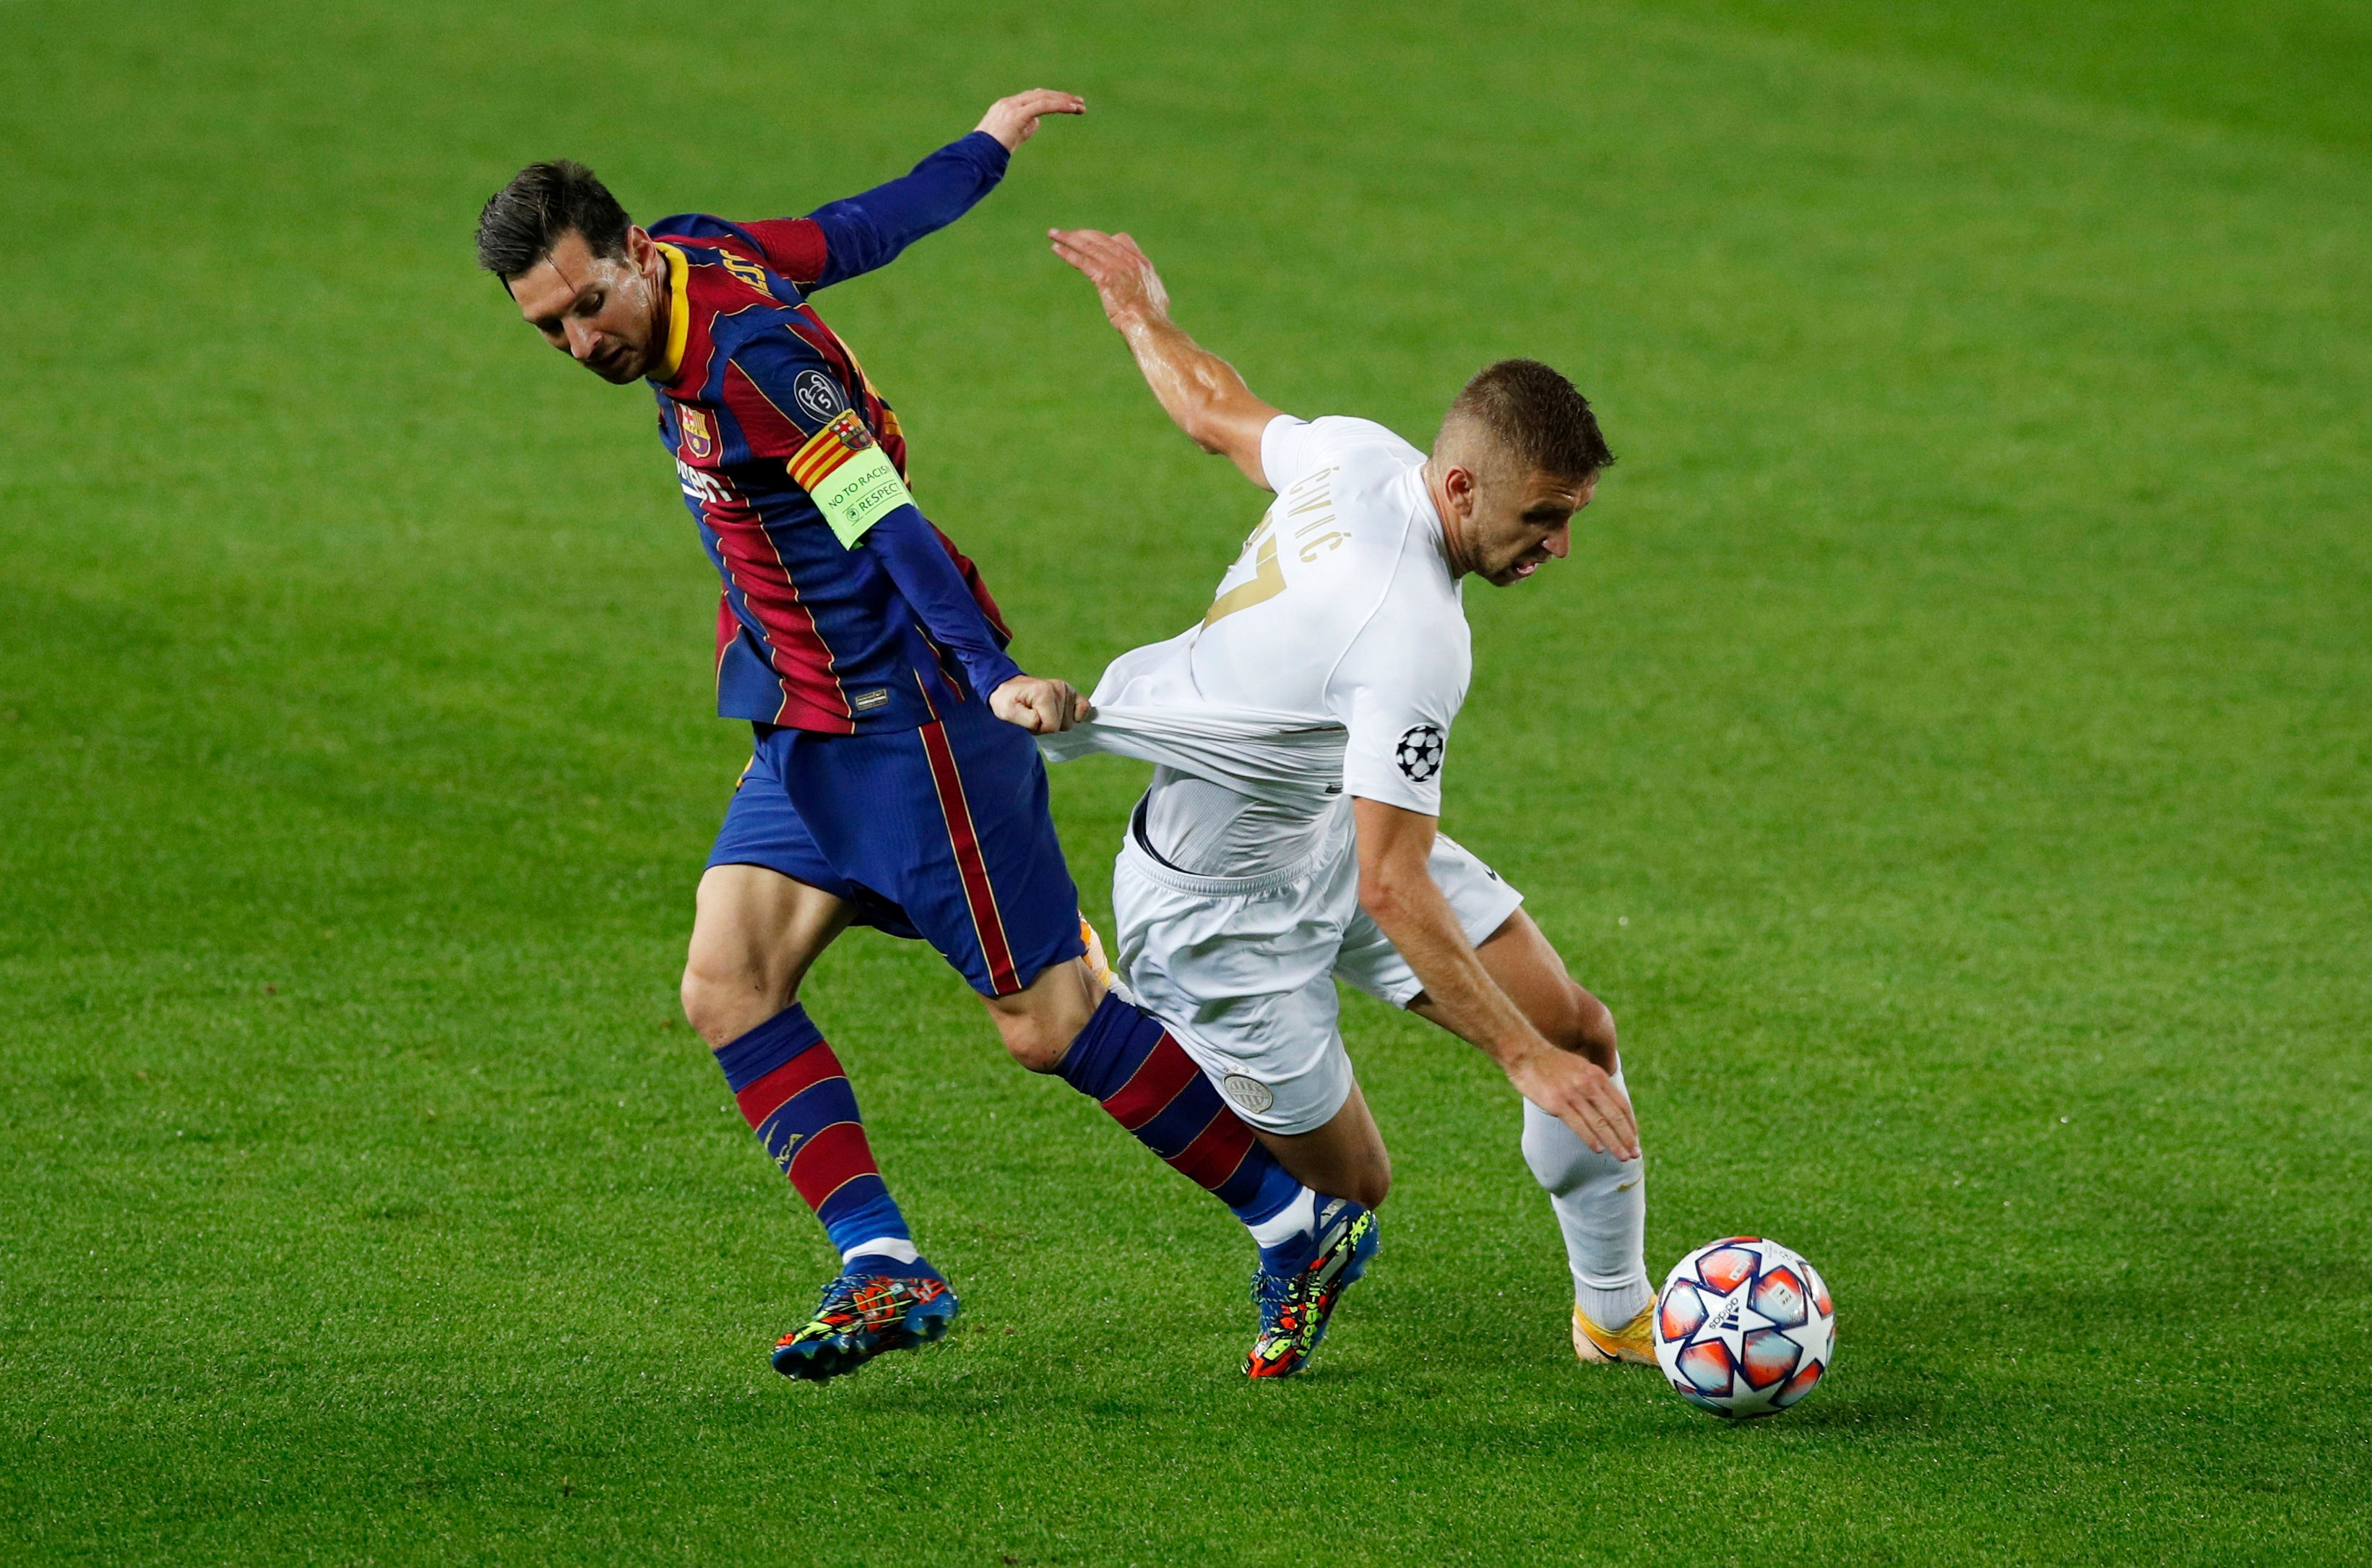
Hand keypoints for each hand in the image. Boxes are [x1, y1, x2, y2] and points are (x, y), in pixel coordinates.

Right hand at [975, 89, 1085, 150]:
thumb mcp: (1010, 138)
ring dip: (1064, 101)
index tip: (1066, 104)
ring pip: (1043, 97)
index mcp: (1005, 106)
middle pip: (1039, 94)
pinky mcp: (1017, 115)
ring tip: (1080, 106)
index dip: (1050, 99)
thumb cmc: (990, 153)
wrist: (977, 157)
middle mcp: (1009, 103)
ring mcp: (1012, 107)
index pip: (1032, 97)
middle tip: (1079, 103)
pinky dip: (1059, 105)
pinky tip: (1072, 109)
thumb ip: (1024, 128)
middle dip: (1061, 97)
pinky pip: (1043, 105)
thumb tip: (1037, 123)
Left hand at [990, 674, 1093, 733]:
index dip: (1039, 729)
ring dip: (1057, 721)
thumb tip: (1044, 722)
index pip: (1051, 726)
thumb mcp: (1008, 712)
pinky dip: (1075, 715)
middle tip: (1035, 716)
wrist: (1008, 688)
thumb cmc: (1007, 701)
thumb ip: (1027, 720)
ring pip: (1071, 722)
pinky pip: (1084, 708)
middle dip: (1048, 725)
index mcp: (1044, 693)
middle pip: (1063, 725)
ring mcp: (1067, 689)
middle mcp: (1059, 688)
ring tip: (1043, 712)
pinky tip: (1062, 713)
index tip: (1029, 719)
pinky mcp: (1072, 692)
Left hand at [1048, 228, 1170, 332]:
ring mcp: (1118, 267)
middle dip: (1081, 234)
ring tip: (1053, 233)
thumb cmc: (1153, 321)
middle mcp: (1129, 260)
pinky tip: (1056, 248)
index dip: (1103, 239)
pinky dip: (1068, 253)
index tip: (1091, 241)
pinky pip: (1082, 260)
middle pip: (1101, 238)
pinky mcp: (1105, 276)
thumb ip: (1146, 291)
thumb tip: (1150, 297)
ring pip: (1089, 246)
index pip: (1121, 240)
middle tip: (1065, 234)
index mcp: (1142, 264)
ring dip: (1069, 238)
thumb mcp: (1155, 300)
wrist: (1150, 326)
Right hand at [1506, 1046, 1640, 1160]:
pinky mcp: (1557, 1103)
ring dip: (1614, 1143)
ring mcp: (1573, 1094)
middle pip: (1615, 1116)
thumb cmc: (1550, 1061)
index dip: (1630, 1124)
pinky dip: (1590, 1139)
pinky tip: (1598, 1150)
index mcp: (1597, 1075)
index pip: (1621, 1104)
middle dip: (1627, 1137)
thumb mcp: (1579, 1065)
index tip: (1634, 1138)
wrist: (1524, 1052)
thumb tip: (1602, 1101)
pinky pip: (1578, 1125)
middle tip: (1635, 1154)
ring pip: (1600, 1123)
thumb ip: (1593, 1082)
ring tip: (1623, 1157)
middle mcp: (1589, 1085)